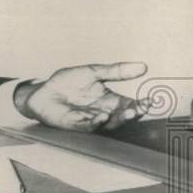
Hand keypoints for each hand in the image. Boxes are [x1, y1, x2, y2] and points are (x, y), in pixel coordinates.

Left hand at [14, 61, 149, 131]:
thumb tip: (143, 66)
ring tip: (128, 112)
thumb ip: (116, 71)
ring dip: (118, 119)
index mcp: (110, 101)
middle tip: (140, 108)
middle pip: (122, 117)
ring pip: (108, 124)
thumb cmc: (68, 82)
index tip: (150, 100)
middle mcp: (103, 113)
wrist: (43, 91)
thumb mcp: (93, 72)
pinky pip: (88, 126)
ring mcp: (90, 120)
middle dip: (132, 114)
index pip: (130, 104)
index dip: (140, 104)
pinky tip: (102, 117)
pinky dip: (96, 123)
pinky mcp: (75, 125)